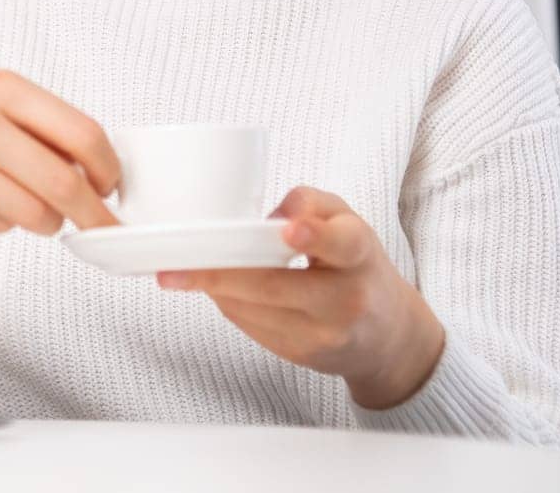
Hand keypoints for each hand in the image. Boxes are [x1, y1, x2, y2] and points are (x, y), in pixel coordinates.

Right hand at [0, 61, 120, 234]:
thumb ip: (30, 116)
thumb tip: (86, 162)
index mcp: (1, 87)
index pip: (82, 134)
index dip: (109, 168)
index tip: (113, 184)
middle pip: (65, 186)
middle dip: (94, 215)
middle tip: (102, 224)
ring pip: (33, 214)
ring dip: (47, 221)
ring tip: (37, 208)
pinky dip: (5, 220)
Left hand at [154, 186, 445, 409]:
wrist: (386, 335)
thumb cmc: (357, 266)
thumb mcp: (348, 223)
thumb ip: (312, 203)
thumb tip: (273, 214)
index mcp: (360, 255)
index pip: (343, 245)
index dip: (314, 237)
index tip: (289, 230)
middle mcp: (347, 299)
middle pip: (274, 285)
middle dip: (219, 275)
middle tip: (173, 268)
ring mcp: (324, 334)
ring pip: (252, 309)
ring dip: (213, 289)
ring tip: (182, 271)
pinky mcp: (302, 356)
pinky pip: (251, 327)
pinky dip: (228, 304)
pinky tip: (215, 289)